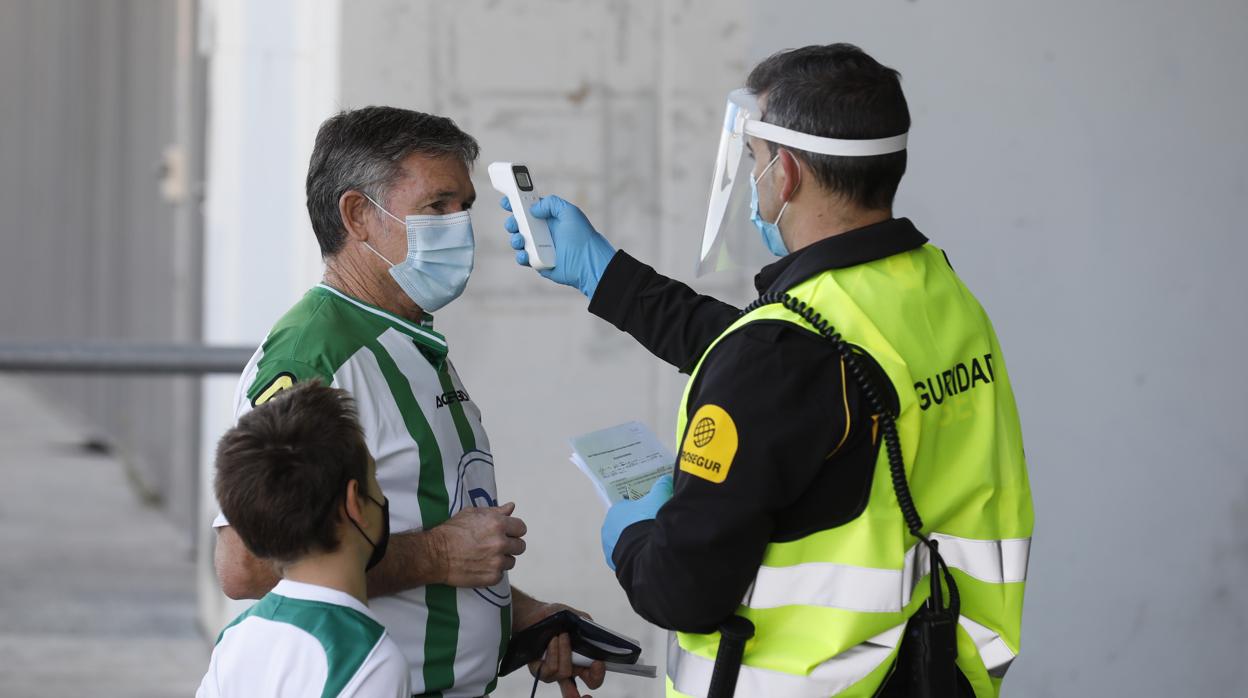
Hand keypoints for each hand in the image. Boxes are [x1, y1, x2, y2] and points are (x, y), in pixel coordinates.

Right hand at [429, 502, 526, 586]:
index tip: (507, 533)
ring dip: (502, 559)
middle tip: (496, 546)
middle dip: (511, 545)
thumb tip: (511, 507)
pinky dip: (493, 572)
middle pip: (520, 546)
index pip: (521, 528)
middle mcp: (500, 543)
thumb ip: (496, 511)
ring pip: (511, 562)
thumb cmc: (452, 531)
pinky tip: (480, 566)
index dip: (514, 530)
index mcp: (498, 524)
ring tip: (486, 557)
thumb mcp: (472, 514)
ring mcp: (497, 561)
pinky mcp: (492, 577)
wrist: (435, 554)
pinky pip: (501, 575)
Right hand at [501, 194, 615, 298]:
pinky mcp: (538, 262)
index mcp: (550, 218)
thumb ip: (551, 203)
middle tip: (514, 223)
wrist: (588, 263)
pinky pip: (523, 258)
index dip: (517, 204)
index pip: (529, 208)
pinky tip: (525, 253)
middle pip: (520, 224)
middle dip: (512, 222)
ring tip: (521, 239)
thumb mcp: (569, 212)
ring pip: (518, 241)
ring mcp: (540, 247)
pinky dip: (520, 255)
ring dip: (515, 238)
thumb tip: (533, 209)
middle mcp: (543, 232)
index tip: (507, 201)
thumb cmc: (582, 237)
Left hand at [516, 602, 606, 697]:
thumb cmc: (555, 617)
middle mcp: (566, 672)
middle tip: (589, 669)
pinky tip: (552, 640)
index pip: (592, 679)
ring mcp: (552, 674)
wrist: (534, 614)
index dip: (597, 675)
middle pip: (574, 694)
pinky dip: (554, 652)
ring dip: (565, 651)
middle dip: (579, 692)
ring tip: (562, 634)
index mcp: (580, 664)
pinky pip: (550, 668)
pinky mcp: (538, 671)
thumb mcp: (576, 619)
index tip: (598, 663)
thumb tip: (596, 635)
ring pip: (564, 672)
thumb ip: (589, 627)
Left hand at [601, 475, 673, 569]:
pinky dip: (634, 555)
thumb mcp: (659, 498)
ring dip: (634, 541)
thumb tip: (666, 479)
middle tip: (653, 527)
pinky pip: (625, 556)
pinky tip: (646, 555)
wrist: (646, 551)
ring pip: (624, 541)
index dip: (641, 509)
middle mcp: (608, 527)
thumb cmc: (649, 520)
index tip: (652, 512)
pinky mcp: (614, 562)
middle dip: (637, 525)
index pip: (627, 506)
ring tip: (651, 544)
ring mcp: (609, 547)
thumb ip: (662, 486)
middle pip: (625, 524)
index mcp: (615, 510)